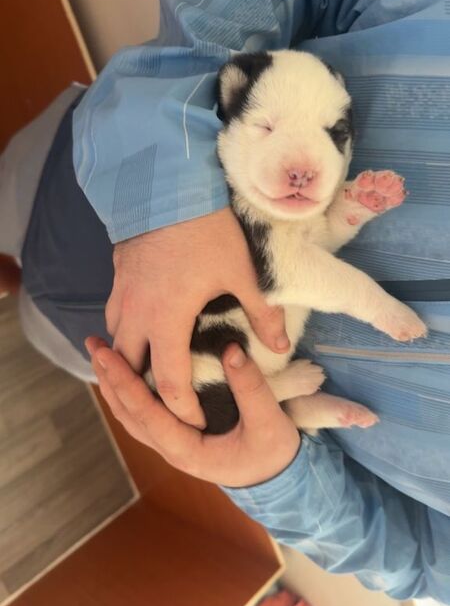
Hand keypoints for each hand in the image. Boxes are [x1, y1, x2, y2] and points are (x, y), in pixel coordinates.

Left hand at [86, 338, 300, 487]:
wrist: (279, 481)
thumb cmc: (273, 454)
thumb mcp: (269, 424)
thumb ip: (251, 388)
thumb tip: (231, 349)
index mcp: (187, 450)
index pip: (146, 414)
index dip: (124, 382)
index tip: (108, 354)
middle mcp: (172, 449)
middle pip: (128, 414)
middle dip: (109, 378)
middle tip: (94, 344)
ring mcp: (172, 444)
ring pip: (132, 414)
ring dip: (114, 384)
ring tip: (101, 352)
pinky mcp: (178, 435)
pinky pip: (145, 412)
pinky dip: (129, 390)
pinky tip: (126, 370)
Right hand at [106, 207, 288, 428]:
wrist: (168, 185)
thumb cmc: (206, 232)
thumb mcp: (241, 272)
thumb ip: (261, 313)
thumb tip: (279, 346)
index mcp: (167, 321)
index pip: (168, 382)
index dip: (182, 407)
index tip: (196, 420)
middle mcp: (137, 314)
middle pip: (129, 369)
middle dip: (145, 392)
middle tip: (166, 405)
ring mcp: (123, 293)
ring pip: (115, 341)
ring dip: (129, 361)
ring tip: (149, 372)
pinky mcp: (118, 275)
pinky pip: (114, 314)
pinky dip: (124, 331)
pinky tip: (140, 328)